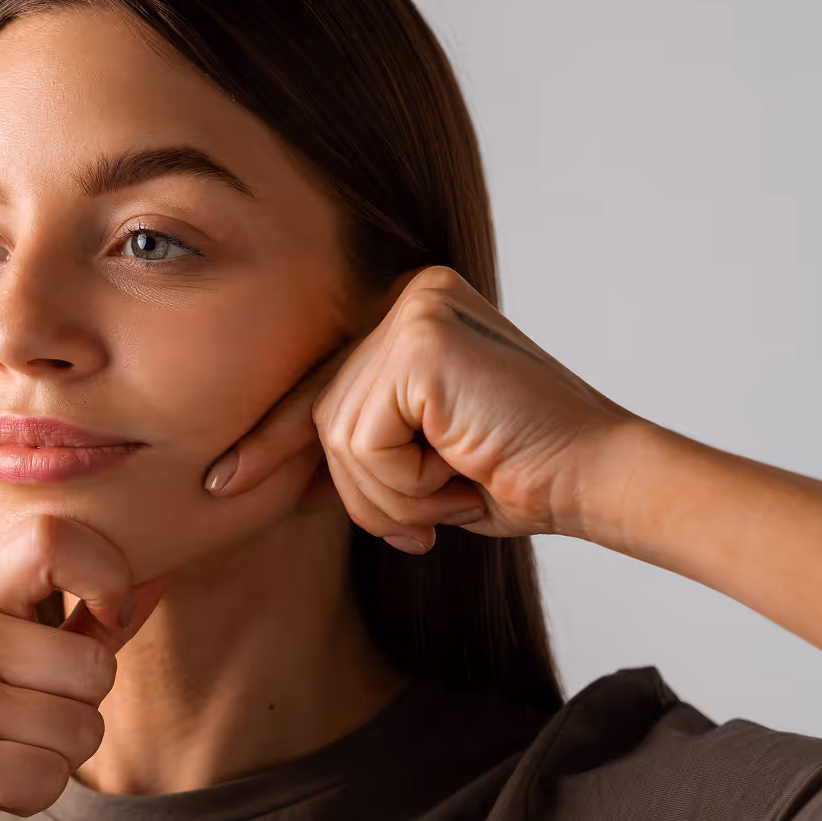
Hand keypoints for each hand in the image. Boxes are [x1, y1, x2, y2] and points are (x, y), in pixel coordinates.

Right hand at [0, 515, 165, 820]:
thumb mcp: (21, 657)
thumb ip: (89, 619)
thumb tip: (156, 576)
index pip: (51, 539)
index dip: (106, 575)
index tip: (111, 613)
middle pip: (93, 663)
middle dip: (85, 707)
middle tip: (30, 719)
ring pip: (82, 727)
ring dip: (62, 755)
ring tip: (10, 750)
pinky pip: (50, 777)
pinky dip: (37, 792)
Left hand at [204, 265, 641, 552]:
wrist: (598, 478)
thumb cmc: (520, 473)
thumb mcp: (420, 458)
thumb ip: (363, 446)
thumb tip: (288, 474)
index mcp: (411, 315)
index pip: (322, 382)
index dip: (272, 440)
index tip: (223, 480)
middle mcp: (411, 296)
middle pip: (325, 415)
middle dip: (364, 492)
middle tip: (425, 524)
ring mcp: (415, 311)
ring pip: (339, 436)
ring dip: (391, 496)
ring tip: (455, 493)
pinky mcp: (421, 341)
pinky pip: (364, 442)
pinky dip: (405, 485)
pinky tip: (462, 474)